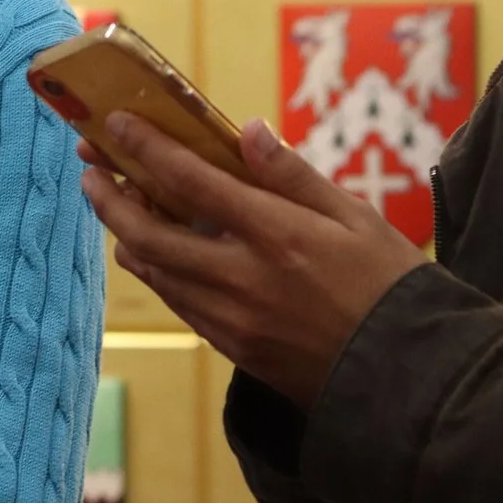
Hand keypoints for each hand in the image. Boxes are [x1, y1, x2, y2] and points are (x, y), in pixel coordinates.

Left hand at [77, 112, 429, 407]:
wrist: (412, 378)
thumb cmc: (391, 286)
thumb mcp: (355, 217)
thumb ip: (293, 175)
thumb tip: (247, 129)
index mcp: (277, 236)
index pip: (191, 181)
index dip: (145, 148)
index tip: (114, 124)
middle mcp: (244, 279)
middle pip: (148, 233)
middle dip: (110, 198)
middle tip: (90, 170)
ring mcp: (235, 320)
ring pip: (155, 272)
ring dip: (128, 235)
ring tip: (119, 205)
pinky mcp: (236, 350)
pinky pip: (179, 303)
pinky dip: (160, 271)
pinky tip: (159, 252)